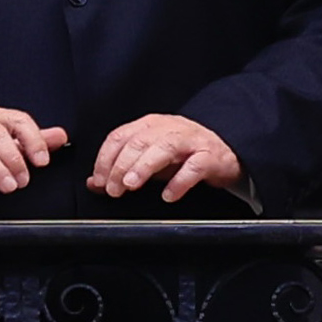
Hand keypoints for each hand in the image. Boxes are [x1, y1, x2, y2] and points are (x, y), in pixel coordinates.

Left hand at [88, 115, 242, 203]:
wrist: (227, 150)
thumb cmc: (185, 154)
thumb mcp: (151, 160)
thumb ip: (123, 169)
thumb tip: (94, 183)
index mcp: (150, 125)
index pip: (121, 136)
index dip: (106, 158)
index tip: (99, 180)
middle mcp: (169, 129)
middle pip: (139, 142)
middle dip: (121, 166)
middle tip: (113, 189)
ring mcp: (191, 141)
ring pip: (163, 148)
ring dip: (143, 167)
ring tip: (131, 185)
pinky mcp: (210, 156)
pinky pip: (194, 166)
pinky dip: (179, 181)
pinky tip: (168, 195)